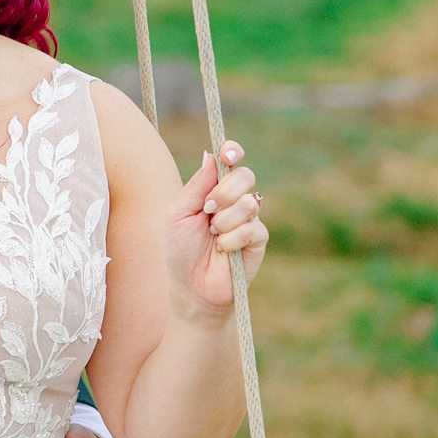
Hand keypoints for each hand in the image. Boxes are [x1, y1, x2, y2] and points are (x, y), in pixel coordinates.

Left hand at [165, 140, 267, 318]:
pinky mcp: (259, 239)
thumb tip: (210, 155)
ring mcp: (249, 218)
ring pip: (248, 202)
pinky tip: (222, 250)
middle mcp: (234, 200)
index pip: (230, 160)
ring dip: (224, 221)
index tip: (228, 154)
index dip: (232, 151)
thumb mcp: (179, 213)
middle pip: (245, 176)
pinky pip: (252, 228)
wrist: (190, 285)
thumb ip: (196, 185)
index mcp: (214, 188)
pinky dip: (231, 239)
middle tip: (208, 208)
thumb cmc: (180, 249)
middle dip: (225, 190)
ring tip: (212, 236)